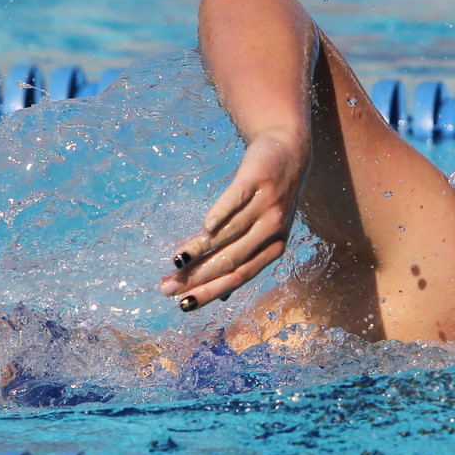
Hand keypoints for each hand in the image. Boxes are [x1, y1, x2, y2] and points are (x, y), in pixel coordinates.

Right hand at [159, 130, 307, 309]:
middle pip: (231, 260)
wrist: (288, 150)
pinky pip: (236, 201)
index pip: (239, 276)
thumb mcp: (265, 231)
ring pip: (230, 234)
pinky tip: (205, 227)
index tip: (183, 304)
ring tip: (176, 261)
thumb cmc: (270, 198)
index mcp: (274, 248)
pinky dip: (221, 215)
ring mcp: (266, 205)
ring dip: (200, 250)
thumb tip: (224, 295)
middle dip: (197, 277)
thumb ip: (246, 259)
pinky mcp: (257, 180)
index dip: (210, 291)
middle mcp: (273, 230)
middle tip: (166, 287)